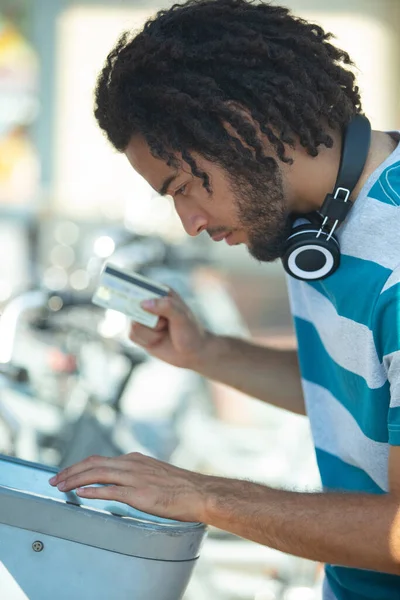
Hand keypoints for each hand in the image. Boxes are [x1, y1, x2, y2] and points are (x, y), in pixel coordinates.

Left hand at [48, 452, 210, 522]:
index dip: (81, 466)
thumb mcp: (154, 474)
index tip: (68, 473)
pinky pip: (110, 490)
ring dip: (75, 479)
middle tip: (55, 479)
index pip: (101, 460)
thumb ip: (137, 476)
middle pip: (94, 463)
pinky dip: (92, 490)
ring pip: (97, 474)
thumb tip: (122, 484)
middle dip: (71, 471)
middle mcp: (132, 464)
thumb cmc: (180, 487)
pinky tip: (80, 492)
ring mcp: (135, 478)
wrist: (198, 492)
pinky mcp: (138, 493)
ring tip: (61, 486)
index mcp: (135, 459)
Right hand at [130, 289, 213, 369]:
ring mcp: (143, 317)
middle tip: (163, 324)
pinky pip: (132, 335)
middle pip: (132, 306)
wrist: (192, 353)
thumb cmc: (190, 331)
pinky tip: (157, 340)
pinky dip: (145, 340)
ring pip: (133, 324)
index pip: (141, 286)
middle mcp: (150, 302)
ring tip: (163, 332)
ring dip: (150, 333)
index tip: (134, 299)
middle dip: (146, 319)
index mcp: (161, 292)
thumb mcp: (182, 317)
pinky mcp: (139, 331)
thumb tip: (143, 303)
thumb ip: (166, 307)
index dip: (133, 290)